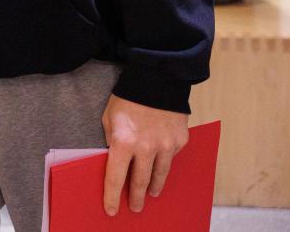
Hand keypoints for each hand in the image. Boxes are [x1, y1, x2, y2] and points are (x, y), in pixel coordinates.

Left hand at [101, 94, 188, 214]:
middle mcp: (146, 148)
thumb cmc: (127, 98)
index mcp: (123, 142)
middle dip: (135, 197)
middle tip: (134, 208)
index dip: (111, 196)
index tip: (111, 211)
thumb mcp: (109, 118)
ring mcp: (166, 146)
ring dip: (153, 186)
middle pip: (139, 181)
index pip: (115, 177)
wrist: (156, 79)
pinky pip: (171, 158)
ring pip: (159, 175)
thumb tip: (116, 160)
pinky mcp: (180, 142)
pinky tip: (161, 165)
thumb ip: (112, 140)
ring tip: (150, 193)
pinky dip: (165, 163)